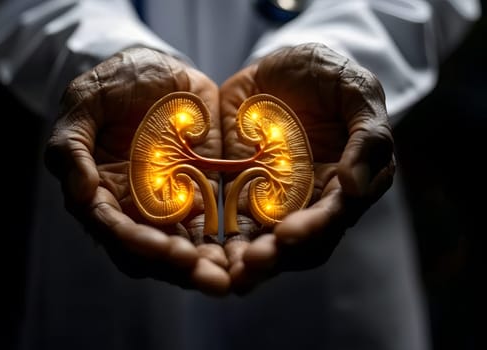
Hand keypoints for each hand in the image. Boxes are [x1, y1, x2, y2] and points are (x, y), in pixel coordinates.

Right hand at [44, 48, 229, 294]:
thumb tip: (80, 193)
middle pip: (150, 251)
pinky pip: (213, 226)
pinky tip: (247, 255)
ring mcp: (169, 203)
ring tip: (231, 279)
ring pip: (183, 247)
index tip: (165, 250)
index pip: (113, 228)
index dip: (137, 243)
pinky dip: (227, 244)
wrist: (161, 71)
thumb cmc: (115, 83)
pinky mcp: (201, 193)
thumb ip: (72, 144)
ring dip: (205, 267)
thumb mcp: (85, 102)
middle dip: (178, 268)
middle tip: (210, 279)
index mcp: (100, 190)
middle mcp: (133, 206)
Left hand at [220, 43, 394, 291]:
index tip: (288, 235)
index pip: (334, 216)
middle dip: (276, 257)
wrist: (282, 66)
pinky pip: (232, 221)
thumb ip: (368, 137)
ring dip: (247, 261)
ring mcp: (275, 199)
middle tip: (250, 265)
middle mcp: (311, 200)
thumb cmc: (329, 75)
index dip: (314, 228)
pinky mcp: (242, 190)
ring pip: (265, 241)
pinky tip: (203, 254)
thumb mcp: (357, 92)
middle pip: (298, 241)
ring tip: (227, 274)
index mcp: (345, 182)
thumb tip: (356, 188)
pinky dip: (220, 241)